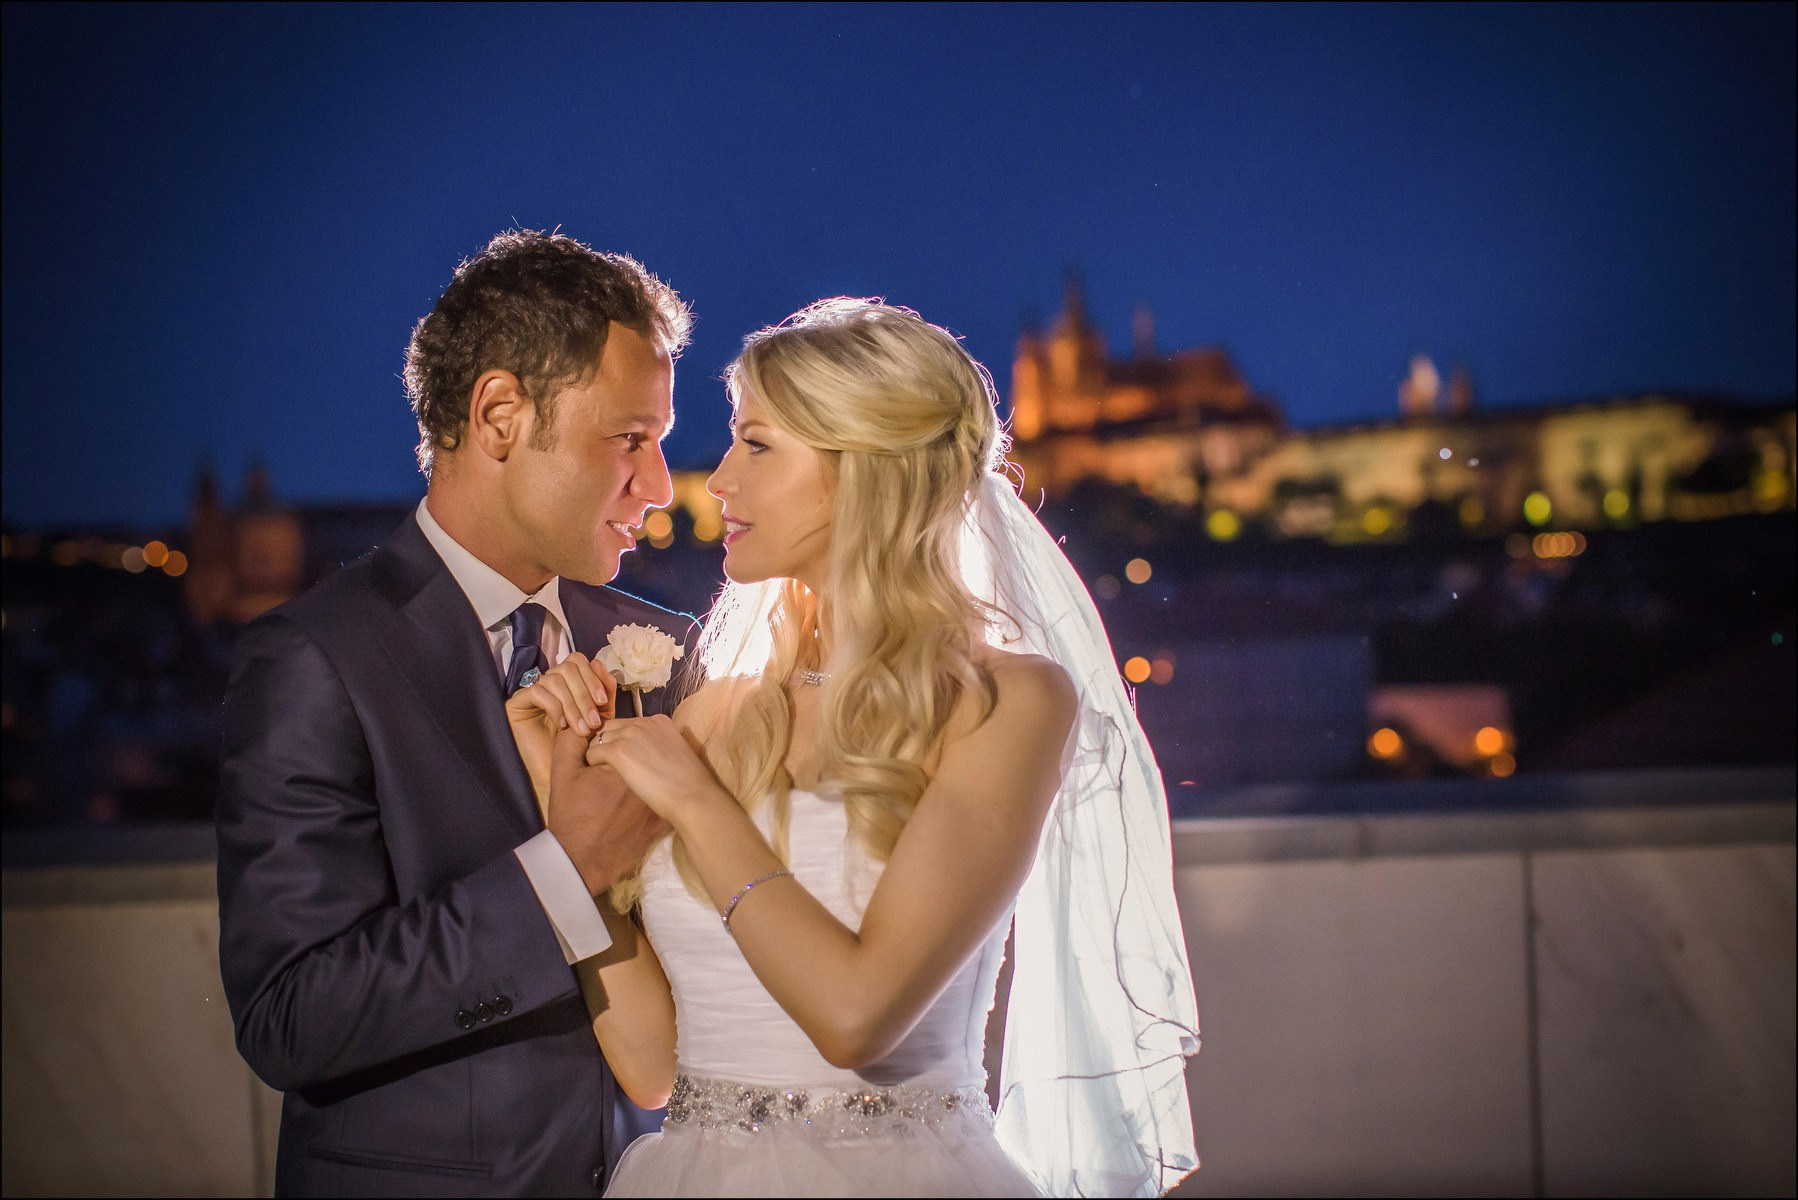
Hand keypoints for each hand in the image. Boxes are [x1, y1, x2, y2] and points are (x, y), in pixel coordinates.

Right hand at [505, 653, 615, 801]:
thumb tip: (601, 665)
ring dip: (572, 704)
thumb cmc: (577, 755)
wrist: (555, 780)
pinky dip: (554, 707)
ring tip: (580, 730)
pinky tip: (561, 726)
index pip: (578, 661)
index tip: (603, 701)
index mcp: (568, 685)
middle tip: (593, 722)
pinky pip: (537, 691)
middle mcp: (549, 685)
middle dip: (584, 693)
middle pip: (568, 666)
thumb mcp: (596, 722)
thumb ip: (602, 695)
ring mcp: (532, 693)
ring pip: (555, 679)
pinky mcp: (516, 704)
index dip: (592, 676)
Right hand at [548, 725, 668, 896]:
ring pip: (655, 776)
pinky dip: (654, 797)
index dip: (607, 752)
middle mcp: (648, 776)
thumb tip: (581, 724)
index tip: (598, 770)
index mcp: (624, 760)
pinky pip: (664, 800)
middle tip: (607, 785)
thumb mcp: (564, 775)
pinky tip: (635, 809)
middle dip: (627, 760)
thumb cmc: (571, 818)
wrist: (582, 861)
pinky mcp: (665, 820)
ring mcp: (660, 800)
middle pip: (641, 756)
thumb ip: (570, 742)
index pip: (621, 741)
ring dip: (644, 775)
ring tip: (618, 797)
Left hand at [584, 715, 729, 824]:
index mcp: (659, 721)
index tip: (625, 756)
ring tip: (602, 770)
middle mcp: (643, 722)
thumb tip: (645, 755)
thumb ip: (659, 746)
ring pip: (599, 738)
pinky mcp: (619, 751)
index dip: (623, 740)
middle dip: (607, 742)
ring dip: (599, 753)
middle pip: (611, 727)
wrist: (692, 795)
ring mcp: (630, 735)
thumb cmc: (689, 782)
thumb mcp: (676, 752)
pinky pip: (593, 753)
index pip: (629, 723)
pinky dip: (593, 763)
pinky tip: (599, 775)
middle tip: (607, 763)